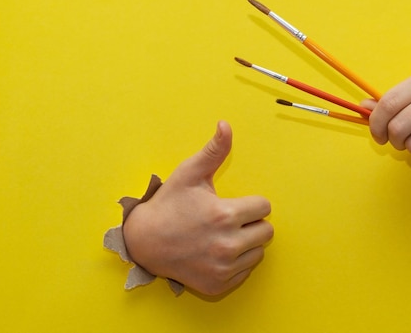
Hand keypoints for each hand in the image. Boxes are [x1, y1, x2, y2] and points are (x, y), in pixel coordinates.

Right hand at [123, 121, 272, 295]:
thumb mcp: (190, 173)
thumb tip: (226, 124)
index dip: (249, 203)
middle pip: (266, 231)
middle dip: (251, 223)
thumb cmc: (169, 204)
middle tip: (228, 220)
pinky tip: (216, 253)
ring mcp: (222, 269)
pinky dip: (236, 264)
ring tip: (221, 236)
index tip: (231, 204)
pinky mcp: (217, 285)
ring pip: (258, 252)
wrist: (143, 242)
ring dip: (246, 244)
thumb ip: (214, 150)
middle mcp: (227, 245)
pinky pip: (245, 272)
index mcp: (224, 215)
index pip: (264, 207)